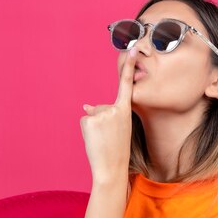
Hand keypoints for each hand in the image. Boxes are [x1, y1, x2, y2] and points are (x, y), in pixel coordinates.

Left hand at [80, 47, 137, 183]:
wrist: (112, 169)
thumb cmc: (116, 151)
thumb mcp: (117, 130)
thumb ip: (106, 115)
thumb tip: (86, 106)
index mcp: (126, 111)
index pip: (127, 85)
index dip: (130, 66)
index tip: (133, 48)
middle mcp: (115, 109)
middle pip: (100, 107)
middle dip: (100, 122)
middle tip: (108, 139)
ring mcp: (102, 114)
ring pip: (92, 115)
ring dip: (94, 128)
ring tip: (102, 141)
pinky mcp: (90, 120)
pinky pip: (85, 120)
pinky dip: (86, 131)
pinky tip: (95, 140)